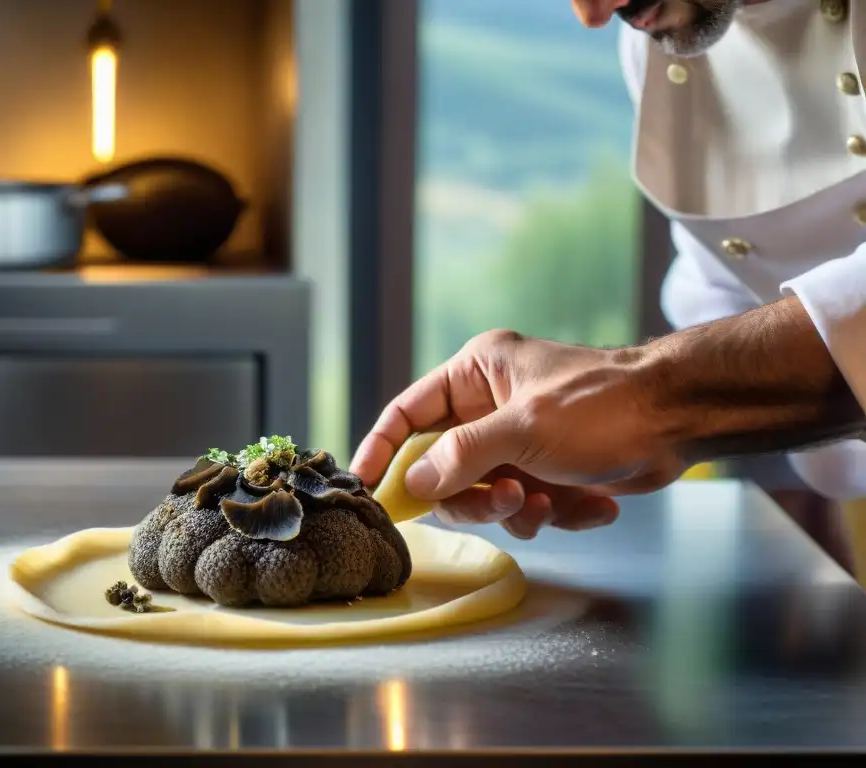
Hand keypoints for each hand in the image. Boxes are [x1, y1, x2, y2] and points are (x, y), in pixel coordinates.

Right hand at [350, 330, 686, 538]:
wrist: (681, 418)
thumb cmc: (601, 406)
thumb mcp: (523, 428)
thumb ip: (460, 456)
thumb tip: (414, 485)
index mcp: (476, 375)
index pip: (409, 413)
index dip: (384, 449)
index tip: (368, 487)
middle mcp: (491, 406)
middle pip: (447, 467)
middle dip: (475, 495)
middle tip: (505, 502)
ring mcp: (521, 440)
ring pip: (488, 494)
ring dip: (520, 510)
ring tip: (553, 504)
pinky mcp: (551, 468)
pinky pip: (531, 504)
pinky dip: (559, 512)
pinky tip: (595, 504)